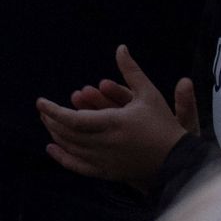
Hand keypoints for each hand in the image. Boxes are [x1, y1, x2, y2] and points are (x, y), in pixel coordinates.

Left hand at [40, 46, 197, 185]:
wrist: (180, 159)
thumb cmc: (164, 124)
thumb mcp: (150, 94)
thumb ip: (131, 71)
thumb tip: (121, 47)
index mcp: (114, 123)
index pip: (72, 119)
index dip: (53, 111)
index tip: (40, 102)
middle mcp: (107, 143)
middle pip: (68, 133)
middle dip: (51, 120)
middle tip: (43, 110)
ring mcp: (106, 160)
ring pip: (71, 148)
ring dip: (56, 134)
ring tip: (48, 122)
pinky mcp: (109, 172)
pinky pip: (79, 167)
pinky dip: (63, 158)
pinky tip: (52, 148)